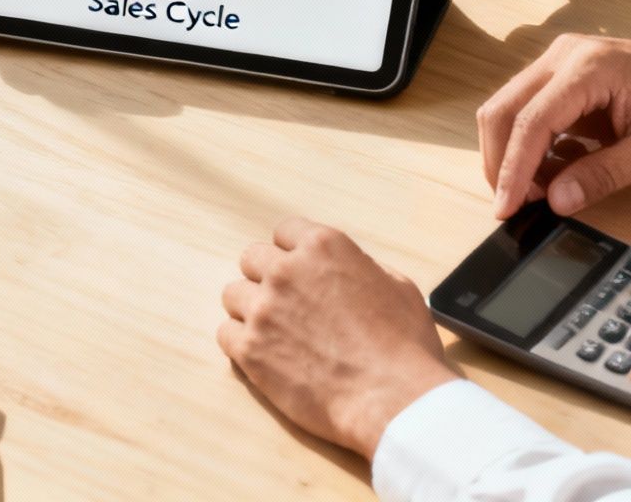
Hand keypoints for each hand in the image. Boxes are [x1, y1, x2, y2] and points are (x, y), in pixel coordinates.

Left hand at [218, 218, 458, 460]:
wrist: (392, 398)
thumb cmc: (404, 346)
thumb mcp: (397, 286)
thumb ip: (362, 267)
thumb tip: (347, 270)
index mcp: (323, 246)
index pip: (285, 231)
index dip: (292, 253)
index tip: (298, 272)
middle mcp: (286, 270)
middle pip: (252, 259)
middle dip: (267, 278)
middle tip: (286, 305)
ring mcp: (263, 309)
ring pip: (233, 295)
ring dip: (251, 310)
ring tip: (275, 333)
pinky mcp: (250, 349)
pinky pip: (225, 334)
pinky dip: (241, 343)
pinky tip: (264, 355)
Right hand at [476, 23, 630, 219]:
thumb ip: (604, 175)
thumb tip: (557, 200)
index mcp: (589, 67)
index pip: (531, 121)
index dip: (513, 170)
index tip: (507, 208)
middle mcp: (567, 57)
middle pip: (504, 110)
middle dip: (502, 163)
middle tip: (515, 206)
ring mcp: (565, 64)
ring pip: (511, 111)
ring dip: (515, 156)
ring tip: (540, 194)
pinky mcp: (568, 79)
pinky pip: (532, 113)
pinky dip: (533, 147)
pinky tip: (560, 172)